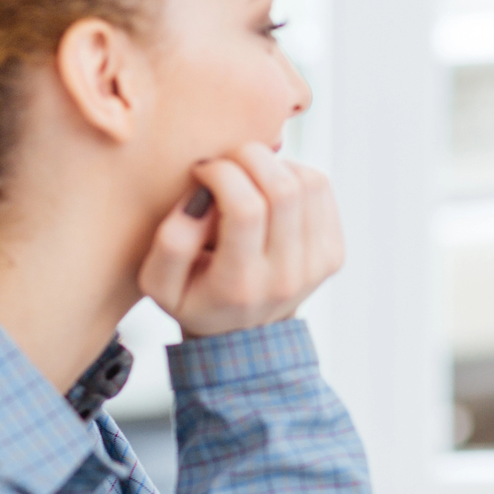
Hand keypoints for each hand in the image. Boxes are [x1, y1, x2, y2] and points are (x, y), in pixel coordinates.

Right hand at [139, 141, 343, 337]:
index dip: (222, 173)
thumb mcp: (160, 283)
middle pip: (282, 189)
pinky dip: (294, 173)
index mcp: (239, 285)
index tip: (203, 170)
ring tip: (247, 178)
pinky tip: (269, 189)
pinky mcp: (332, 252)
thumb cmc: (196, 300)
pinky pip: (320, 188)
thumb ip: (172, 240)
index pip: (245, 209)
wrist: (244, 337)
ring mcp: (316, 265)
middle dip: (249, 156)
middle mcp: (285, 277)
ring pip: (307, 182)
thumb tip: (202, 196)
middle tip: (227, 162)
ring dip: (273, 164)